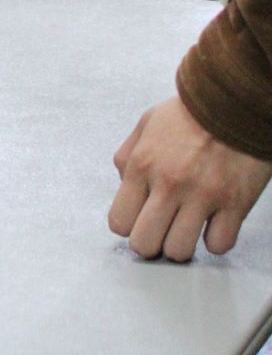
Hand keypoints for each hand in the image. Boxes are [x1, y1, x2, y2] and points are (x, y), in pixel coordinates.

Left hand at [109, 96, 271, 259]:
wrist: (235, 103)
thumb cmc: (190, 114)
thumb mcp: (146, 125)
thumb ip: (128, 156)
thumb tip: (123, 185)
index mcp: (142, 166)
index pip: (119, 222)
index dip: (127, 226)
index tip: (138, 220)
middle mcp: (169, 185)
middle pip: (145, 244)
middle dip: (149, 244)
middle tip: (159, 233)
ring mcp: (204, 196)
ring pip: (180, 251)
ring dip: (180, 245)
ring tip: (185, 229)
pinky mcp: (236, 204)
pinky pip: (219, 245)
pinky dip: (215, 241)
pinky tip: (213, 225)